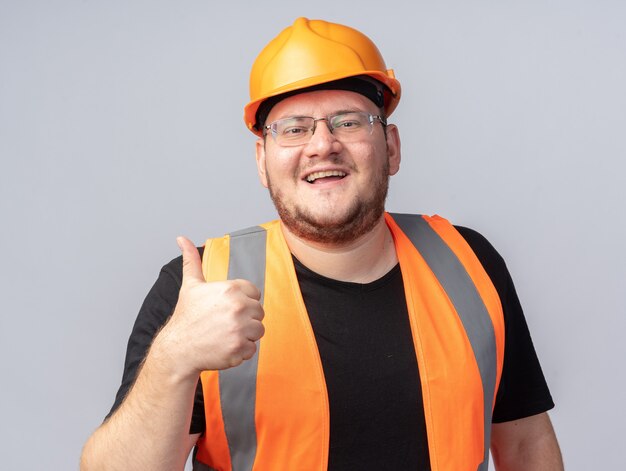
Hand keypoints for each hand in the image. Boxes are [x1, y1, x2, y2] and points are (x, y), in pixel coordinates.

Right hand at [153, 236, 264, 376]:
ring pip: (258, 331)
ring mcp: (240, 328)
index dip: (242, 302)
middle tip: (223, 324)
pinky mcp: (240, 348)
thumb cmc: (187, 317)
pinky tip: (224, 347)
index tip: (226, 309)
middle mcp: (238, 306)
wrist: (178, 349)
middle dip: (245, 319)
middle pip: (259, 313)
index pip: (255, 294)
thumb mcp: (191, 285)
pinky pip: (252, 349)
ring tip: (224, 335)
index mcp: (231, 289)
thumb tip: (181, 238)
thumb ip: (192, 260)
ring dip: (244, 335)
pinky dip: (240, 351)